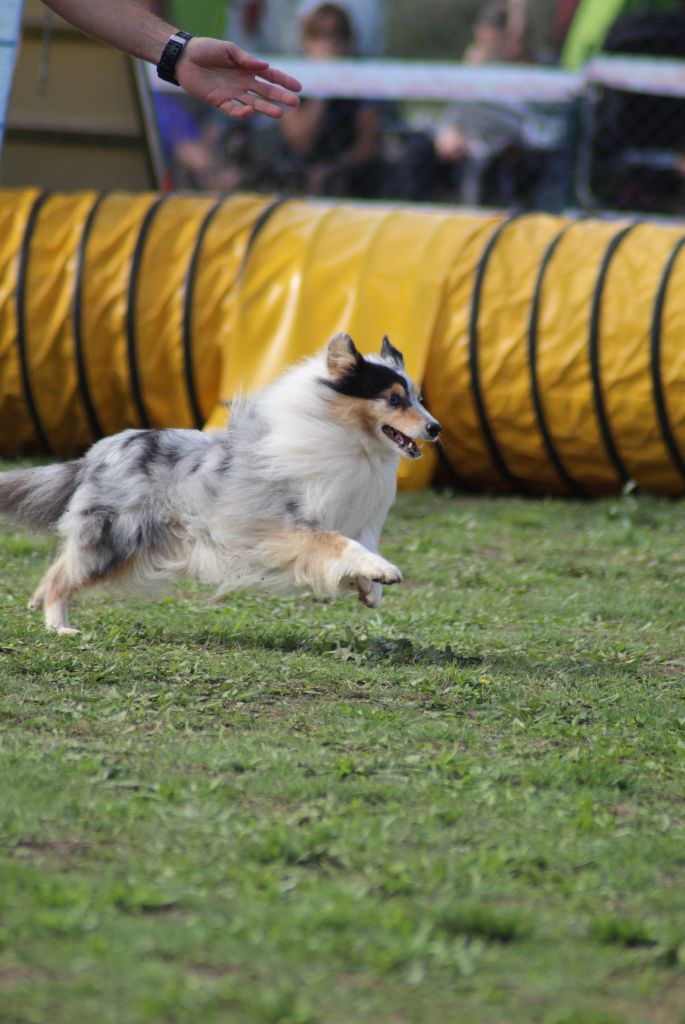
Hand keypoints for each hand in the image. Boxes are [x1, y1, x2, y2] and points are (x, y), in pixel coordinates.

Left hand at [176, 37, 301, 119]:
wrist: (184, 58)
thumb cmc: (206, 49)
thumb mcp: (227, 48)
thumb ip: (245, 59)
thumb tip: (265, 66)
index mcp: (247, 68)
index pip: (270, 76)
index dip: (284, 81)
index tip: (298, 88)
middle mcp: (243, 82)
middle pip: (266, 92)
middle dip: (281, 97)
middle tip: (295, 103)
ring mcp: (233, 93)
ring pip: (254, 103)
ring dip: (266, 109)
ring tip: (279, 114)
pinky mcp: (221, 102)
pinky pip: (234, 110)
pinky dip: (242, 113)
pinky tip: (251, 111)